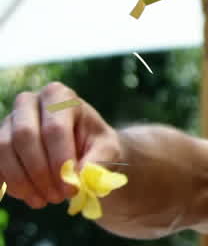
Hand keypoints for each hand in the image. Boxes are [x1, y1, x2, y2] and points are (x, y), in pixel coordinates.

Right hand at [0, 82, 122, 209]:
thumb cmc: (95, 145)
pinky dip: (10, 184)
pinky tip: (29, 197)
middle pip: (24, 136)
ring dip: (23, 181)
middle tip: (57, 197)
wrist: (80, 148)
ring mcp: (8, 120)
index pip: (54, 128)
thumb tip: (78, 179)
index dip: (61, 162)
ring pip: (4, 150)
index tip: (72, 189)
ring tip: (44, 201)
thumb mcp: (108, 150)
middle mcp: (29, 102)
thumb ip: (98, 162)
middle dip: (40, 172)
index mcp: (60, 96)